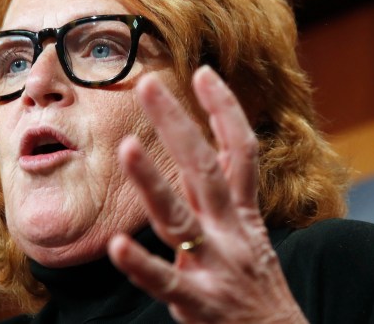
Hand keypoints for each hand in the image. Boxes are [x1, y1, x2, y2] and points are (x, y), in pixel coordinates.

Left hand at [108, 66, 306, 323]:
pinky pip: (166, 281)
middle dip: (177, 124)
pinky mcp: (198, 301)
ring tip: (127, 147)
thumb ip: (226, 200)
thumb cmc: (257, 286)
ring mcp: (215, 265)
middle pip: (204, 168)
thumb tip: (197, 159)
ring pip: (180, 217)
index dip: (225, 110)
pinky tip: (116, 246)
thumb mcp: (250, 235)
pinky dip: (142, 264)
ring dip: (153, 181)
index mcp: (242, 214)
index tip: (203, 72)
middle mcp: (230, 231)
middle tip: (148, 84)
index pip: (240, 151)